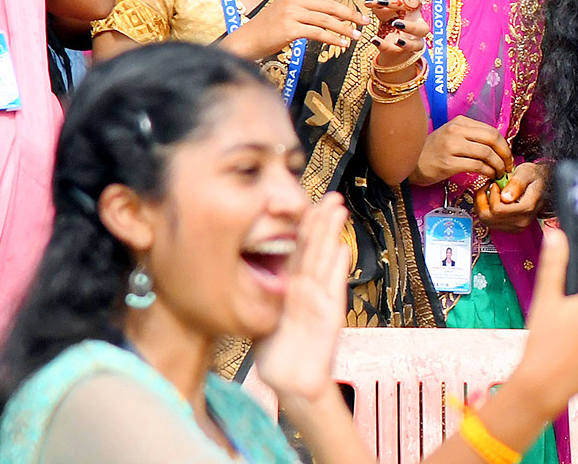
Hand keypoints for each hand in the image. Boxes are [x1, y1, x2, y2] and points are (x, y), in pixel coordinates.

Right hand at [222, 0, 369, 60]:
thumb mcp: (290, 9)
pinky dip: (333, 39)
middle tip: (366, 22)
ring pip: (327, 20)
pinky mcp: (290, 29)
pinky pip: (319, 34)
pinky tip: (343, 44)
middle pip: (332, 5)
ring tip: (357, 37)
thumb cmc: (271, 26)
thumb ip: (310, 6)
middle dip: (352, 13)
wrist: (248, 38)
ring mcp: (292, 13)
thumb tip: (337, 13)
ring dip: (346, 29)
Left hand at [253, 193, 348, 403]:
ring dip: (332, 235)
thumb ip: (255, 291)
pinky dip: (337, 270)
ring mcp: (321, 301)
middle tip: (331, 195)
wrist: (291, 382)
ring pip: (325, 261)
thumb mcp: (260, 313)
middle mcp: (308, 288)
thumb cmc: (276, 349)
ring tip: (338, 210)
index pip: (298, 247)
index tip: (309, 199)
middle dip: (322, 220)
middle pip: (315, 247)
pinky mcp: (329, 318)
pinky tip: (343, 250)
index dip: (304, 223)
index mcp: (291, 284)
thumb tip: (234, 266)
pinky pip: (333, 290)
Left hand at [365, 0, 427, 73]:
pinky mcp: (402, 51)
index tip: (380, 1)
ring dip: (407, 43)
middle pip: (421, 26)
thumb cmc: (389, 16)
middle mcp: (417, 25)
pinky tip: (375, 40)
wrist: (387, 37)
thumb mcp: (382, 4)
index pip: (412, 3)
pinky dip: (385, 46)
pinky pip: (397, 51)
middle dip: (410, 26)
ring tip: (396, 40)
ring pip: (417, 44)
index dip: (398, 1)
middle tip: (395, 23)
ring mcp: (412, 41)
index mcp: (414, 9)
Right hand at [412, 115, 510, 184]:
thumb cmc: (434, 151)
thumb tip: (497, 145)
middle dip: (505, 153)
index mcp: (459, 122)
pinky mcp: (448, 162)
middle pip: (492, 138)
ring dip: (498, 165)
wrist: (411, 163)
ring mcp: (451, 146)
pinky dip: (488, 172)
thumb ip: (471, 136)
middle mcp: (456, 130)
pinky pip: (477, 166)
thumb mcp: (451, 135)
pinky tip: (489, 176)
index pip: (490, 130)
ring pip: (486, 153)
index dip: (504, 144)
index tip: (507, 156)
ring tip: (499, 173)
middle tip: (508, 165)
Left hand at [475, 161, 545, 232]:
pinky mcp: (511, 228)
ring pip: (487, 221)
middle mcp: (522, 221)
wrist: (541, 184)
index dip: (492, 195)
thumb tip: (505, 198)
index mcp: (526, 208)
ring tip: (490, 192)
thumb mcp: (526, 173)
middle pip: (489, 218)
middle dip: (483, 200)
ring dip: (483, 206)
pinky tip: (492, 200)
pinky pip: (490, 223)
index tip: (495, 184)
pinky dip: (486, 211)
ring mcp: (516, 227)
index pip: (498, 210)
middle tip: (488, 187)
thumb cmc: (534, 176)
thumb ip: (517, 184)